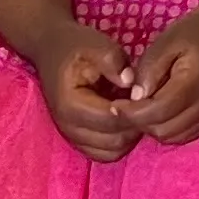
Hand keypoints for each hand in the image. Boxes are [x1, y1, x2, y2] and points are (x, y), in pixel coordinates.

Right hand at [32, 22, 142, 161]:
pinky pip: (104, 154)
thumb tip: (131, 82)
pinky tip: (125, 119)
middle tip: (146, 102)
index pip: (113, 121)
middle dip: (135, 125)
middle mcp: (68, 126)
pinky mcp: (78, 140)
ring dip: (129, 136)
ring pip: (111, 152)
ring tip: (135, 109)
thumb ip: (113, 61)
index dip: (136, 110)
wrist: (51, 50)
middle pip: (114, 142)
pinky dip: (119, 142)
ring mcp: (72, 136)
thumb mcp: (96, 44)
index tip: (147, 93)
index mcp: (71, 105)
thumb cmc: (76, 46)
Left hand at [120, 0, 198, 147]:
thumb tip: (135, 98)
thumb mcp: (166, 42)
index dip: (132, 113)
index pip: (157, 112)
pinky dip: (168, 130)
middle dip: (140, 122)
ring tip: (142, 109)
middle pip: (164, 130)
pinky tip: (159, 113)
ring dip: (153, 128)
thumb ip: (149, 70)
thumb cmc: (195, 32)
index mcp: (193, 83)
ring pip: (173, 137)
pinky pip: (185, 135)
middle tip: (126, 107)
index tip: (114, 104)